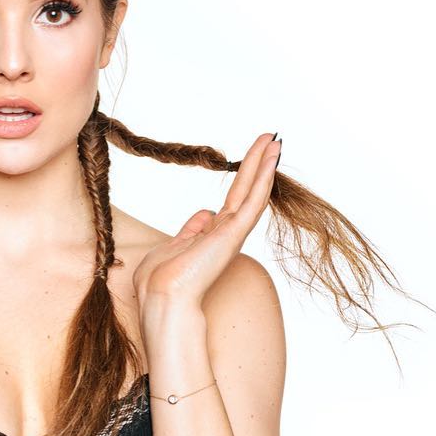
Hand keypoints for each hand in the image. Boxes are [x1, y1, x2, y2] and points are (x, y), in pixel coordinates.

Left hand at [132, 132, 280, 314]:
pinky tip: (271, 157)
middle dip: (257, 164)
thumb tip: (204, 214)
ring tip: (276, 140)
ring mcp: (232, 233)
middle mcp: (225, 233)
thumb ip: (189, 230)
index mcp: (210, 236)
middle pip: (245, 190)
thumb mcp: (173, 246)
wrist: (161, 296)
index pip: (231, 201)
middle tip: (271, 139)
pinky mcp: (234, 233)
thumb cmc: (159, 279)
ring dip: (265, 165)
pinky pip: (253, 200)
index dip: (241, 179)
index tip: (252, 159)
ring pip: (253, 192)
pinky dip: (263, 177)